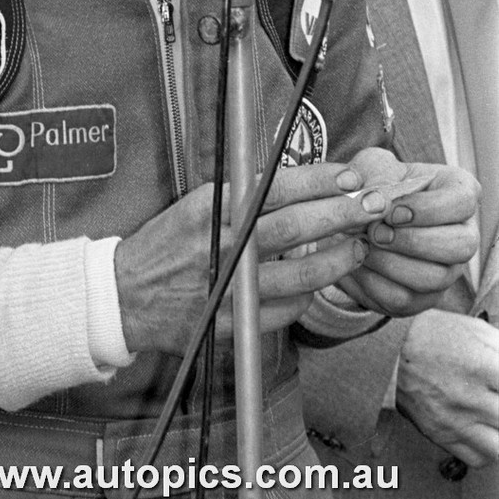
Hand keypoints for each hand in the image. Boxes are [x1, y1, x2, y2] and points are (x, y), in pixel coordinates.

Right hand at [114, 160, 390, 355]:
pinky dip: (307, 296)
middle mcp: (222, 247)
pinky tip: (316, 284)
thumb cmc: (165, 244)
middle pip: (296, 228)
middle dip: (342, 214)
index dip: (319, 181)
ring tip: (357, 247)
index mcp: (212, 209)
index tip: (349, 175)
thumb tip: (296, 182)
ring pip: (300, 276)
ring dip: (337, 260)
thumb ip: (240, 196)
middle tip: (373, 206)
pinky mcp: (233, 323)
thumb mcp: (196, 204)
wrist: (125, 296)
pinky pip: (286, 311)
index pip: (276, 188)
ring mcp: (230, 289)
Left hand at [335, 149, 479, 317]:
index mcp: (458, 195)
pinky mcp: (422, 297)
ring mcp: (446, 270)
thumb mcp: (371, 166)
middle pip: (460, 247)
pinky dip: (373, 282)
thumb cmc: (376, 184)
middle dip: (412, 240)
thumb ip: (369, 171)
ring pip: (434, 278)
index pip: (462, 202)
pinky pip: (404, 299)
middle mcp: (462, 235)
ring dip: (391, 263)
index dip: (427, 209)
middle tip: (375, 231)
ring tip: (362, 245)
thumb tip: (366, 194)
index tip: (391, 210)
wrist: (358, 218)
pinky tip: (356, 262)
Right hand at [397, 309, 498, 466]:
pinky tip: (483, 431)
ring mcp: (456, 420)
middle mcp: (471, 397)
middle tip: (495, 397)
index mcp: (483, 367)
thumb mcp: (474, 329)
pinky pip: (479, 458)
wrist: (388, 349)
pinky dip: (487, 450)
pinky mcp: (442, 435)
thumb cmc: (429, 335)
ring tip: (493, 418)